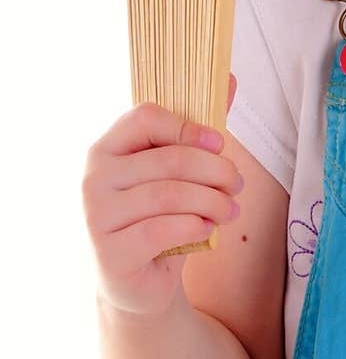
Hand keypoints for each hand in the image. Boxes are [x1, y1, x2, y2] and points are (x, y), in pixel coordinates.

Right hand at [82, 74, 241, 317]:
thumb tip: (228, 78)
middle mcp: (95, 177)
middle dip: (215, 170)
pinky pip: (161, 230)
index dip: (188, 127)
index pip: (145, 117)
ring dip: (212, 201)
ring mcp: (97, 216)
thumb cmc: (158, 216)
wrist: (138, 280)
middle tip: (238, 184)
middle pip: (168, 159)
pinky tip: (207, 228)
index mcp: (108, 147)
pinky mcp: (109, 253)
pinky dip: (194, 226)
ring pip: (169, 195)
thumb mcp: (177, 172)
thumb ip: (198, 127)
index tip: (219, 143)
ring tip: (230, 209)